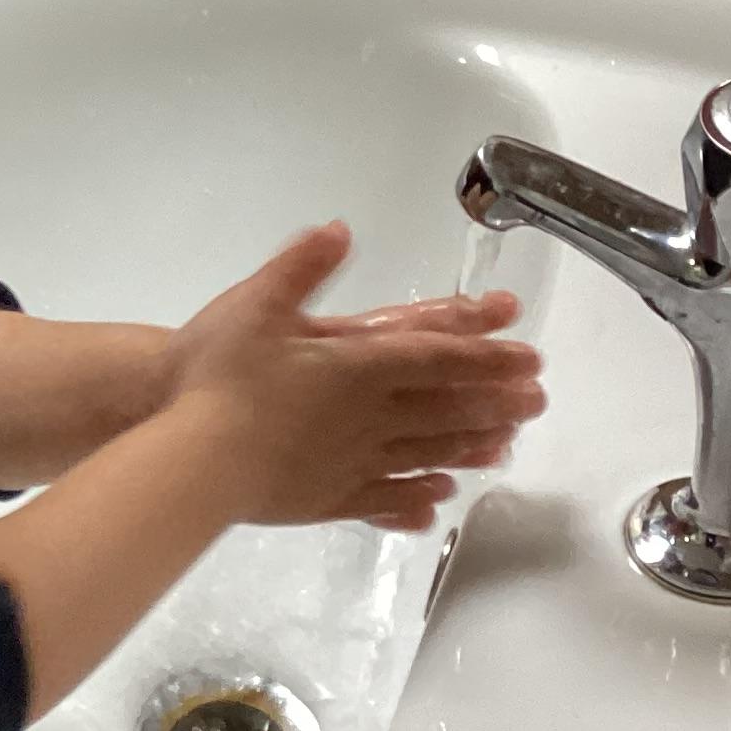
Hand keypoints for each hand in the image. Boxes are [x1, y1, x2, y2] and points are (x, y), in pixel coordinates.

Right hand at [167, 224, 541, 532]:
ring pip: (427, 455)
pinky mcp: (328, 500)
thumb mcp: (255, 305)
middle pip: (446, 408)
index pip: (438, 357)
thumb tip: (337, 229)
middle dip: (495, 402)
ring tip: (506, 448)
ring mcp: (352, 463)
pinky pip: (386, 498)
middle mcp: (369, 416)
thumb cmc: (221, 379)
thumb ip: (299, 267)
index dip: (487, 355)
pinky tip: (438, 499)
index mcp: (358, 365)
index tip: (529, 358)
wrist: (193, 461)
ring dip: (470, 448)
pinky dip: (418, 497)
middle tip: (537, 401)